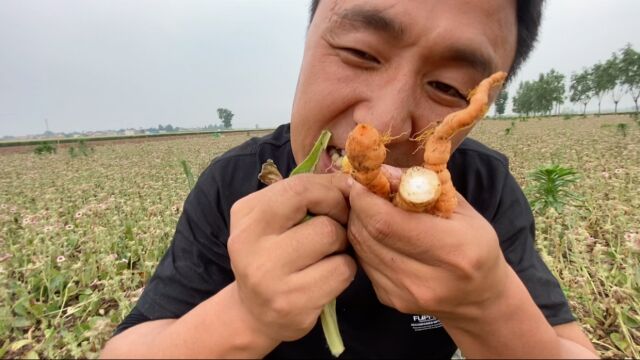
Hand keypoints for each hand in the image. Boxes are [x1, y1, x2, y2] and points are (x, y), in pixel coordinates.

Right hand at [228, 173, 356, 341]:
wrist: (254, 314)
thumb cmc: (274, 257)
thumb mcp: (276, 220)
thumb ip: (306, 196)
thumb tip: (352, 182)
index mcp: (246, 214)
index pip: (299, 186)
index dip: (331, 188)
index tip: (344, 195)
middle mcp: (249, 244)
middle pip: (320, 214)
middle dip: (340, 216)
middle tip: (339, 226)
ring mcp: (268, 276)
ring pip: (332, 238)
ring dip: (343, 244)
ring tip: (329, 253)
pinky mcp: (291, 304)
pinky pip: (341, 270)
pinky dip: (344, 269)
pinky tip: (328, 276)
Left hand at [347, 172, 509, 321]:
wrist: (480, 297)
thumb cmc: (475, 245)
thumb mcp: (461, 209)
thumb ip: (423, 187)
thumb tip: (383, 171)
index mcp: (452, 250)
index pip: (385, 222)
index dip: (365, 198)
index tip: (362, 180)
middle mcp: (425, 279)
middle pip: (368, 234)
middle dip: (359, 206)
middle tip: (363, 190)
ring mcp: (404, 294)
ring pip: (360, 248)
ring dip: (359, 222)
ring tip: (372, 208)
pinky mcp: (390, 300)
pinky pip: (363, 261)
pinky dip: (365, 242)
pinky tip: (379, 232)